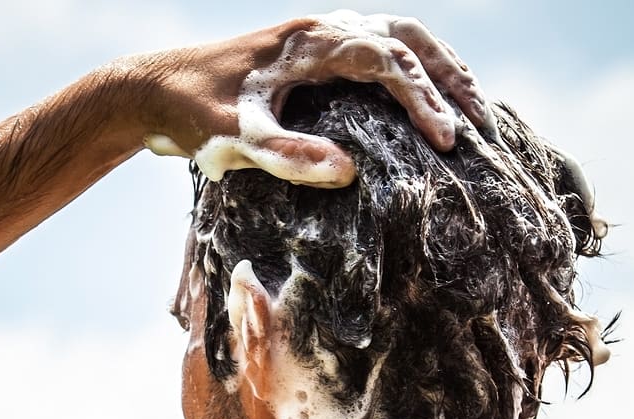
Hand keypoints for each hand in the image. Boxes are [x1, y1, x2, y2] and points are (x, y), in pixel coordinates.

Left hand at [137, 11, 492, 187]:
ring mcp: (319, 38)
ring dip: (438, 69)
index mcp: (310, 43)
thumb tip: (347, 173)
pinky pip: (380, 51)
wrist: (151, 91)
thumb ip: (286, 156)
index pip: (387, 60)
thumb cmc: (190, 116)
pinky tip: (426, 106)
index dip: (424, 98)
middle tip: (482, 121)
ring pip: (399, 37)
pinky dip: (413, 72)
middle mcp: (321, 30)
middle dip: (451, 76)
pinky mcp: (314, 55)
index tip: (449, 140)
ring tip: (472, 111)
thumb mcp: (233, 141)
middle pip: (408, 36)